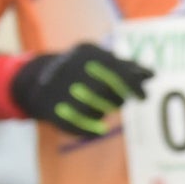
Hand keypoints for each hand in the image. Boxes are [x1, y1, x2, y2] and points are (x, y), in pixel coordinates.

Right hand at [6, 44, 152, 138]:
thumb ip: (125, 65)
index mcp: (88, 55)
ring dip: (103, 110)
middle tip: (119, 99)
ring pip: (98, 111)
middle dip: (118, 99)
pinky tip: (95, 126)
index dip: (135, 87)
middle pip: (111, 94)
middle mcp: (73, 71)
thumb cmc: (77, 68)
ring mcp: (60, 91)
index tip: (144, 97)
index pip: (121, 73)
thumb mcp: (98, 58)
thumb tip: (151, 75)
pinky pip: (80, 126)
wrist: (33, 78)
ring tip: (99, 104)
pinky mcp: (50, 110)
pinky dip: (90, 128)